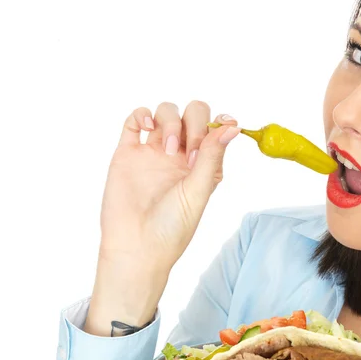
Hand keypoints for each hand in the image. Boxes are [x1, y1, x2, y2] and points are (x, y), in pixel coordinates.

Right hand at [85, 101, 239, 335]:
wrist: (136, 247)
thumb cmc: (171, 228)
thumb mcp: (198, 191)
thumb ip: (212, 156)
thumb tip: (232, 127)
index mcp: (201, 165)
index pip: (214, 130)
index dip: (219, 123)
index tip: (224, 124)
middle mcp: (179, 155)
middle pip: (191, 115)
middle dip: (195, 122)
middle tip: (191, 151)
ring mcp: (153, 152)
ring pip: (165, 113)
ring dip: (171, 120)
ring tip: (170, 150)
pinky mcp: (128, 153)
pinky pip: (134, 120)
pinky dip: (142, 114)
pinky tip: (148, 127)